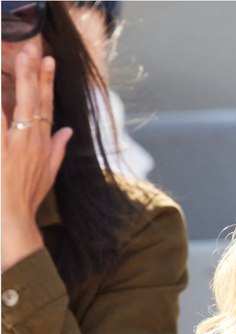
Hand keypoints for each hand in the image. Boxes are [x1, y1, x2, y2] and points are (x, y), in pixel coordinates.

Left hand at [1, 46, 72, 271]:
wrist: (12, 221)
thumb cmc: (27, 200)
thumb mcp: (48, 175)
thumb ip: (56, 149)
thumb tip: (67, 130)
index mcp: (42, 144)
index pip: (46, 106)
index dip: (46, 82)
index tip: (47, 60)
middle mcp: (29, 141)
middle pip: (32, 101)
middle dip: (32, 74)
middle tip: (30, 50)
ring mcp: (12, 146)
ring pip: (11, 108)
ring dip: (12, 86)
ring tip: (10, 62)